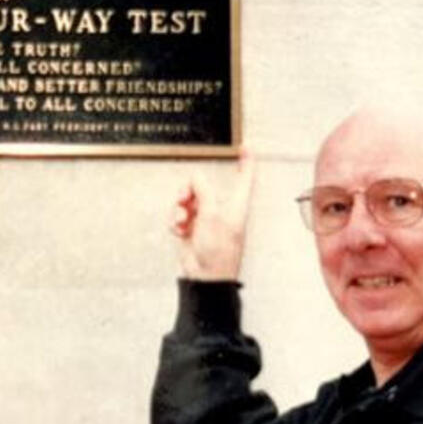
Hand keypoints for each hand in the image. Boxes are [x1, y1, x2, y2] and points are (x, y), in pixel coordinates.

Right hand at [170, 151, 255, 280]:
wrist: (205, 277)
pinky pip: (179, 215)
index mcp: (235, 204)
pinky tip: (179, 230)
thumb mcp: (211, 214)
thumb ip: (203, 191)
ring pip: (187, 199)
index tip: (245, 146)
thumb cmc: (218, 252)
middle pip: (203, 185)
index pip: (245, 177)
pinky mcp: (192, 229)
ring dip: (179, 208)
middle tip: (184, 198)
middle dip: (189, 189)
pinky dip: (176, 221)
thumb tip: (195, 178)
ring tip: (181, 220)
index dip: (246, 160)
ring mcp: (206, 219)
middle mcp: (221, 209)